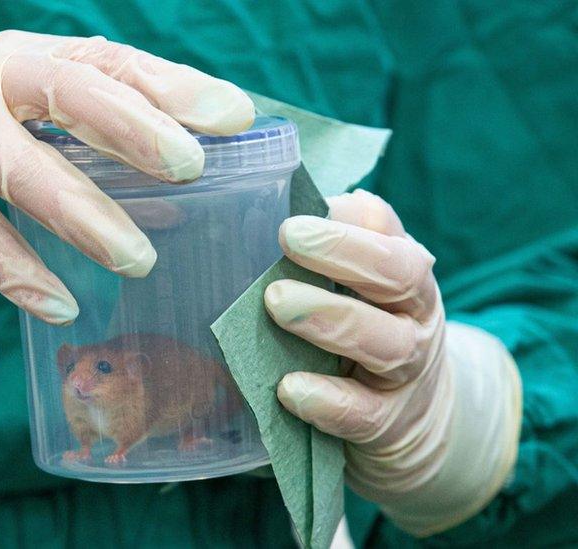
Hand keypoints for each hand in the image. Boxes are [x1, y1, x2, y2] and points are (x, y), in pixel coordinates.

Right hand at [0, 31, 252, 323]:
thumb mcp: (16, 105)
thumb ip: (89, 138)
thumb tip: (183, 191)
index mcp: (26, 57)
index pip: (107, 60)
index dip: (172, 83)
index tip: (234, 115)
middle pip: (69, 92)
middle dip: (135, 127)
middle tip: (193, 166)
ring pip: (22, 169)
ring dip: (84, 216)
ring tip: (140, 260)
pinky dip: (16, 271)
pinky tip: (61, 303)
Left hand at [264, 189, 521, 535]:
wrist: (412, 419)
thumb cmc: (364, 332)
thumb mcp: (355, 288)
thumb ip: (325, 252)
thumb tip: (282, 212)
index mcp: (402, 270)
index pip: (387, 233)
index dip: (347, 223)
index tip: (294, 220)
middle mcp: (415, 314)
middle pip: (399, 274)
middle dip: (344, 253)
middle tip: (288, 239)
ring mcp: (407, 371)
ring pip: (386, 342)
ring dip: (331, 319)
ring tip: (278, 304)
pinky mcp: (387, 423)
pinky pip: (363, 413)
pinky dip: (328, 401)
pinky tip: (290, 389)